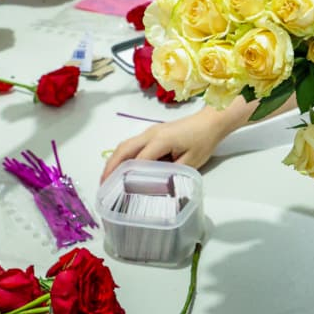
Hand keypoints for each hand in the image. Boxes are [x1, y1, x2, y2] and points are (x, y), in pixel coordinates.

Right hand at [102, 109, 237, 177]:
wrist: (211, 121)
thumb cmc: (203, 141)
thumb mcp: (191, 162)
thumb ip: (173, 174)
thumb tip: (156, 186)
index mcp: (160, 140)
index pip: (139, 161)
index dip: (127, 177)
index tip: (118, 192)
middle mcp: (150, 134)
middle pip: (123, 150)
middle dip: (110, 168)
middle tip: (103, 187)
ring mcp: (150, 131)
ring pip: (125, 145)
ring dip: (114, 161)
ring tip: (107, 180)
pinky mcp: (152, 133)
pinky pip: (132, 144)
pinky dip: (122, 156)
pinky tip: (121, 168)